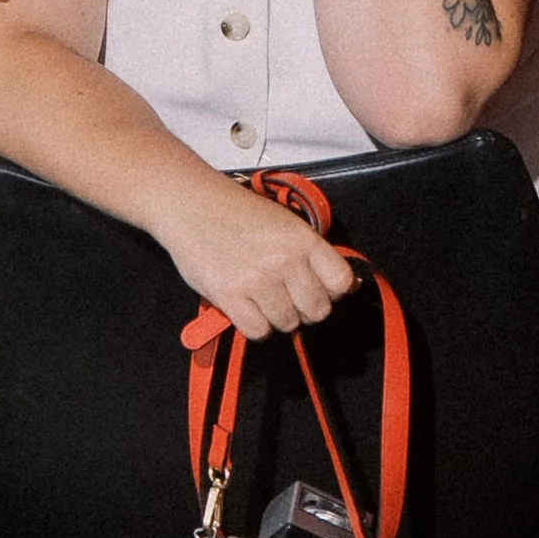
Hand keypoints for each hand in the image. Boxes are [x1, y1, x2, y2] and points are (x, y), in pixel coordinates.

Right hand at [160, 176, 354, 341]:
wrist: (191, 206)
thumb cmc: (236, 213)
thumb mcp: (285, 223)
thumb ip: (313, 254)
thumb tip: (347, 287)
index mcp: (302, 239)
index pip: (341, 282)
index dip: (332, 291)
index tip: (320, 289)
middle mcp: (284, 260)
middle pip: (317, 311)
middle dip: (304, 309)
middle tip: (286, 295)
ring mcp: (257, 280)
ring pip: (288, 324)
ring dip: (276, 316)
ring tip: (260, 295)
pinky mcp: (230, 296)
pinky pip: (258, 331)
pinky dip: (254, 325)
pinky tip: (246, 305)